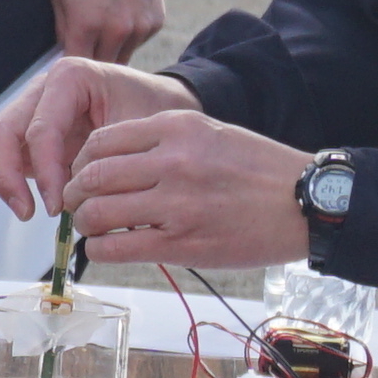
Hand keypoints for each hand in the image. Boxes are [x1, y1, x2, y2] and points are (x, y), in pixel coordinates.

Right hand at [0, 48, 191, 210]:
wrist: (159, 106)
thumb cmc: (151, 113)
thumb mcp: (141, 129)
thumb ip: (108, 158)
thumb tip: (78, 198)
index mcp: (70, 77)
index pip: (41, 128)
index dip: (45, 171)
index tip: (61, 204)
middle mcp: (40, 90)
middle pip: (1, 131)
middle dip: (8, 177)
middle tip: (29, 213)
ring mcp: (25, 112)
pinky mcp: (18, 136)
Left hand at [56, 107, 317, 271]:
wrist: (304, 203)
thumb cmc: (259, 169)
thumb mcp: (211, 133)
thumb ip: (164, 140)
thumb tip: (113, 159)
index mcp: (177, 127)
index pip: (102, 141)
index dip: (80, 161)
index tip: (80, 173)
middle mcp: (172, 161)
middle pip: (92, 175)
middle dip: (73, 192)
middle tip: (75, 202)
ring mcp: (175, 204)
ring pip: (97, 212)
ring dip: (84, 223)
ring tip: (91, 227)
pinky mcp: (181, 244)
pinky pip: (116, 247)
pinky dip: (99, 249)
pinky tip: (106, 247)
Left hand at [57, 0, 168, 62]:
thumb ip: (63, 29)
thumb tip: (66, 52)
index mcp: (86, 25)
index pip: (77, 63)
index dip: (71, 65)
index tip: (70, 62)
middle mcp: (115, 31)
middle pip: (103, 67)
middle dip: (94, 60)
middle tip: (88, 48)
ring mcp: (139, 28)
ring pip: (124, 57)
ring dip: (114, 50)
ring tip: (108, 28)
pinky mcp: (156, 23)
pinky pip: (140, 41)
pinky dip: (132, 36)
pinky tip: (126, 15)